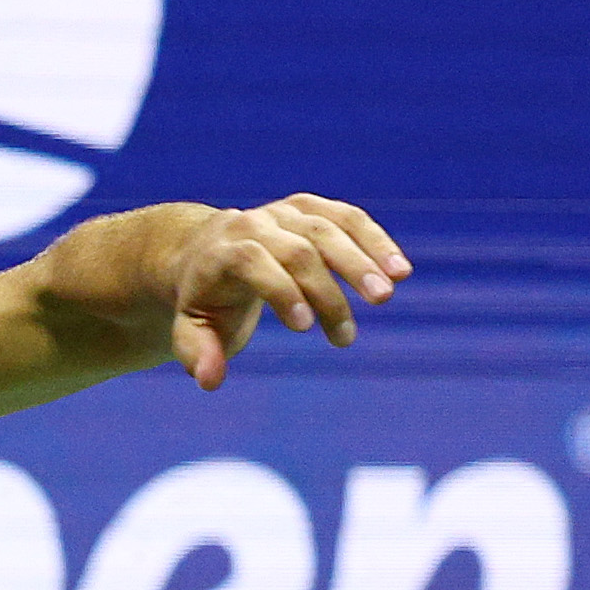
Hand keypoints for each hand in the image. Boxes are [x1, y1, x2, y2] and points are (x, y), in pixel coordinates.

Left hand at [159, 196, 408, 387]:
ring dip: (362, 260)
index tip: (304, 327)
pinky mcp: (310, 208)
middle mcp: (255, 223)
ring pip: (329, 228)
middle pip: (298, 247)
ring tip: (388, 293)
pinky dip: (375, 240)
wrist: (206, 251)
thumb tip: (210, 381)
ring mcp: (285, 212)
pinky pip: (347, 218)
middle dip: (327, 289)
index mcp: (223, 249)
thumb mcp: (190, 329)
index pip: (253, 260)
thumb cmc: (204, 300)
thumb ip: (197, 353)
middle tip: (348, 333)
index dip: (280, 290)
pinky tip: (400, 269)